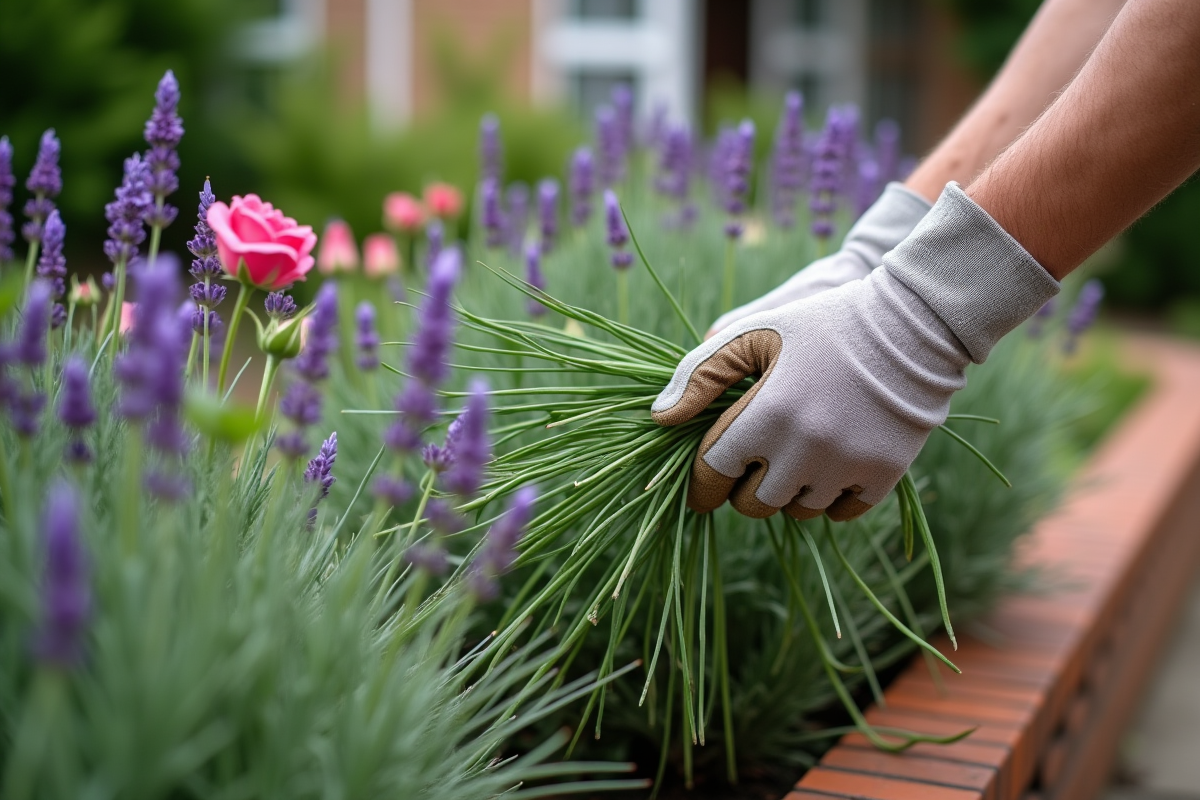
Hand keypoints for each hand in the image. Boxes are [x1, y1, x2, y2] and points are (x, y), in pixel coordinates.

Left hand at [654, 183, 1058, 520]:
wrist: (913, 325)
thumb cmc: (823, 325)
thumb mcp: (755, 334)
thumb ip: (702, 374)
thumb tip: (661, 418)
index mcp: (768, 413)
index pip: (714, 471)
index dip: (701, 483)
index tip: (700, 489)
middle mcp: (806, 449)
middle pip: (753, 503)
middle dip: (744, 487)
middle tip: (755, 461)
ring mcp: (847, 466)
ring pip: (795, 511)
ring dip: (786, 491)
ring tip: (795, 454)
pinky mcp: (883, 476)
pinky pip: (839, 513)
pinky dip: (828, 498)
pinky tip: (829, 464)